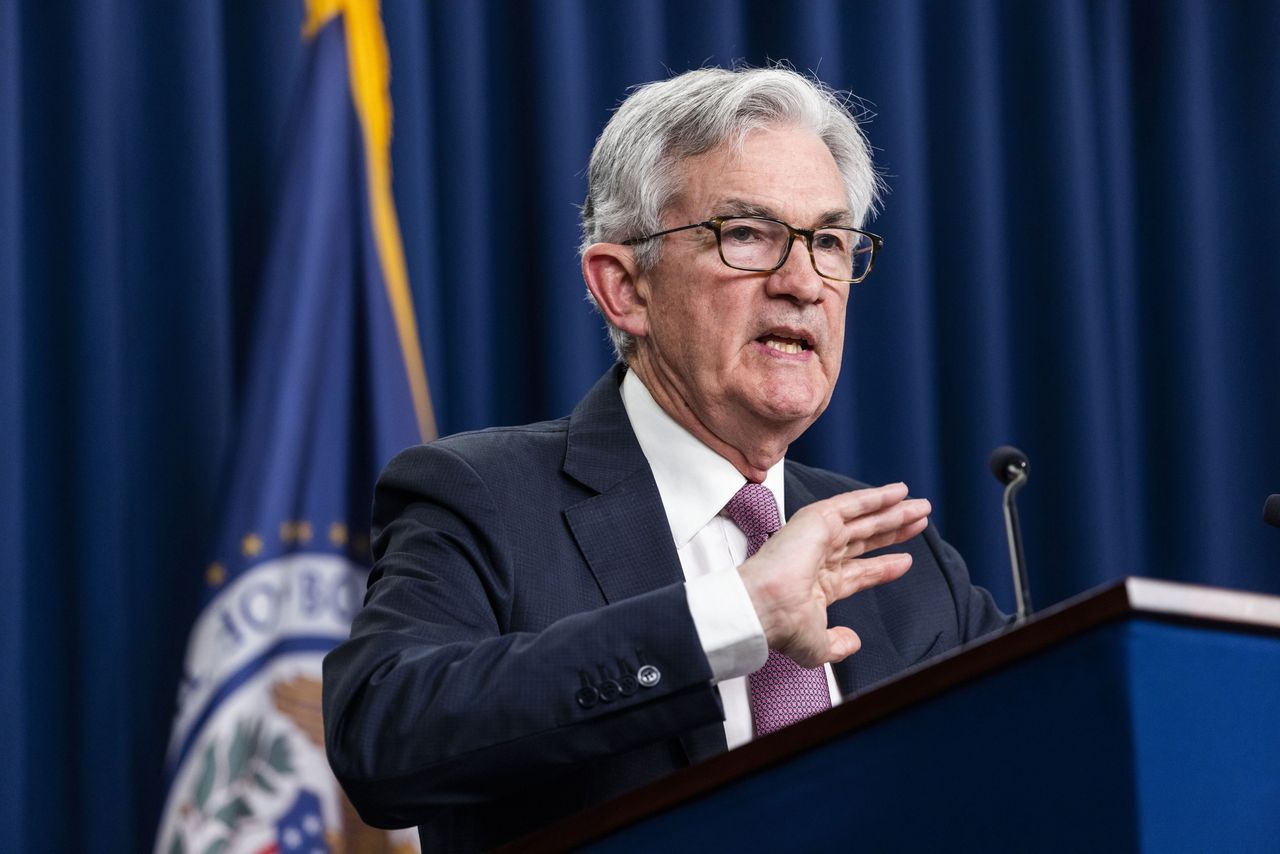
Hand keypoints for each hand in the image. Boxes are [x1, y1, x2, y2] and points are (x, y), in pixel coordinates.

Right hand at [738, 482, 928, 667]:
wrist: (764, 605)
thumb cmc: (780, 624)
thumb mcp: (817, 646)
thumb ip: (837, 645)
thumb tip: (852, 643)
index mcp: (820, 584)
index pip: (860, 571)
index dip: (884, 566)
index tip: (905, 561)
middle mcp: (821, 557)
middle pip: (867, 540)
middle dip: (894, 530)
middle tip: (918, 521)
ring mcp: (819, 536)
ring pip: (865, 520)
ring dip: (894, 511)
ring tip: (920, 507)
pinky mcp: (818, 519)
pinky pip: (853, 504)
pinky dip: (877, 497)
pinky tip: (899, 492)